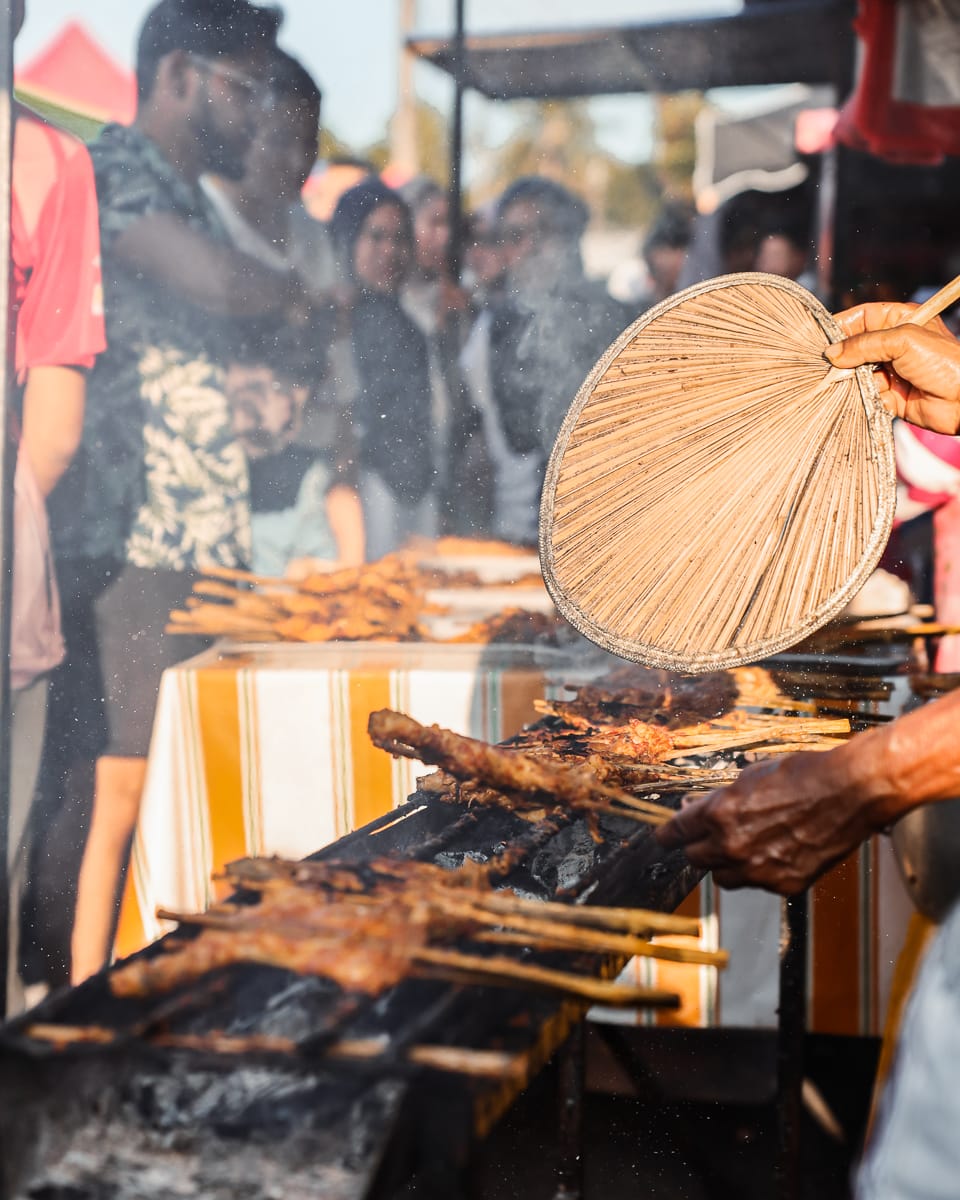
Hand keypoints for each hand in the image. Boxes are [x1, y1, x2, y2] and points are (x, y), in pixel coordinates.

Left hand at [655, 750, 881, 893]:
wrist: (849, 791)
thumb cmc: (801, 775)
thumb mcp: (748, 776)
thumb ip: (719, 799)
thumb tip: (695, 808)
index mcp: (719, 814)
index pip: (675, 833)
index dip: (667, 836)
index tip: (663, 839)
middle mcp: (732, 845)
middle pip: (695, 859)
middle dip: (699, 848)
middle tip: (710, 838)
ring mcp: (758, 869)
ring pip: (724, 878)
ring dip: (727, 864)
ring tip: (748, 845)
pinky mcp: (783, 884)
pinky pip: (758, 884)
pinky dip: (761, 872)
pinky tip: (778, 852)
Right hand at [825, 302, 959, 433]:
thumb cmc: (943, 362)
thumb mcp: (902, 340)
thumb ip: (864, 344)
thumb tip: (832, 354)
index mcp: (899, 321)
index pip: (862, 317)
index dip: (841, 325)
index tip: (821, 338)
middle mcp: (893, 345)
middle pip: (855, 347)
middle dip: (841, 357)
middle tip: (825, 365)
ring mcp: (890, 371)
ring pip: (856, 373)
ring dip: (848, 379)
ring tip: (841, 383)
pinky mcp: (889, 396)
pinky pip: (864, 395)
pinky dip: (858, 398)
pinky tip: (854, 398)